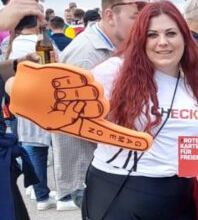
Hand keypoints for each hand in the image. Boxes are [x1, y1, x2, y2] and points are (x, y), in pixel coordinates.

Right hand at [0, 0, 43, 30]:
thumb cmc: (6, 19)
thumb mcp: (14, 10)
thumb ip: (21, 9)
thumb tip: (32, 12)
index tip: (43, 0)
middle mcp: (17, 1)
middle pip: (35, 2)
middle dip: (41, 9)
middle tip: (43, 15)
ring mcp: (18, 5)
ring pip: (35, 7)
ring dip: (41, 13)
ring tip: (42, 19)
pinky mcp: (19, 12)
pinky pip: (33, 11)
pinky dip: (39, 14)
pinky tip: (41, 18)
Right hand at [9, 62, 151, 149]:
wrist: (26, 92)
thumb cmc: (46, 112)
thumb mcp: (62, 125)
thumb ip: (79, 127)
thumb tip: (113, 132)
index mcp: (90, 125)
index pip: (113, 134)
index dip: (130, 140)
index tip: (148, 143)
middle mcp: (94, 108)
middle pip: (103, 105)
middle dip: (84, 105)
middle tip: (66, 105)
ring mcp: (90, 91)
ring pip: (95, 90)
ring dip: (73, 93)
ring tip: (60, 94)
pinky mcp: (84, 76)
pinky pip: (86, 78)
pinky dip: (71, 81)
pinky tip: (60, 83)